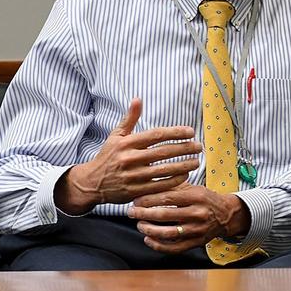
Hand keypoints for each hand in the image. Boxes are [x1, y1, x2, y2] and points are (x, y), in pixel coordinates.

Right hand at [55, 98, 200, 213]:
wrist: (91, 182)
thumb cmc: (108, 156)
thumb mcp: (116, 136)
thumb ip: (129, 119)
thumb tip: (138, 99)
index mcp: (127, 143)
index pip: (156, 135)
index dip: (175, 132)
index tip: (191, 132)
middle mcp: (129, 158)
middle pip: (164, 152)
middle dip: (185, 148)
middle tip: (199, 146)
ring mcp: (133, 176)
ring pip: (164, 170)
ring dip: (184, 165)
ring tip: (197, 161)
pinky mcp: (135, 191)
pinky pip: (160, 185)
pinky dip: (175, 181)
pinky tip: (185, 175)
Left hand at [128, 183, 250, 253]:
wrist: (226, 215)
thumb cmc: (205, 199)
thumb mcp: (193, 188)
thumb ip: (173, 186)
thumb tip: (147, 182)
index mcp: (196, 197)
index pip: (167, 198)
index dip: (148, 199)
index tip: (135, 200)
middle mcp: (197, 213)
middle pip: (164, 215)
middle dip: (143, 214)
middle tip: (131, 212)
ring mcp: (197, 230)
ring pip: (167, 233)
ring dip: (148, 229)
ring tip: (139, 225)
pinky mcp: (196, 243)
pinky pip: (173, 248)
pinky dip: (157, 245)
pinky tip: (148, 239)